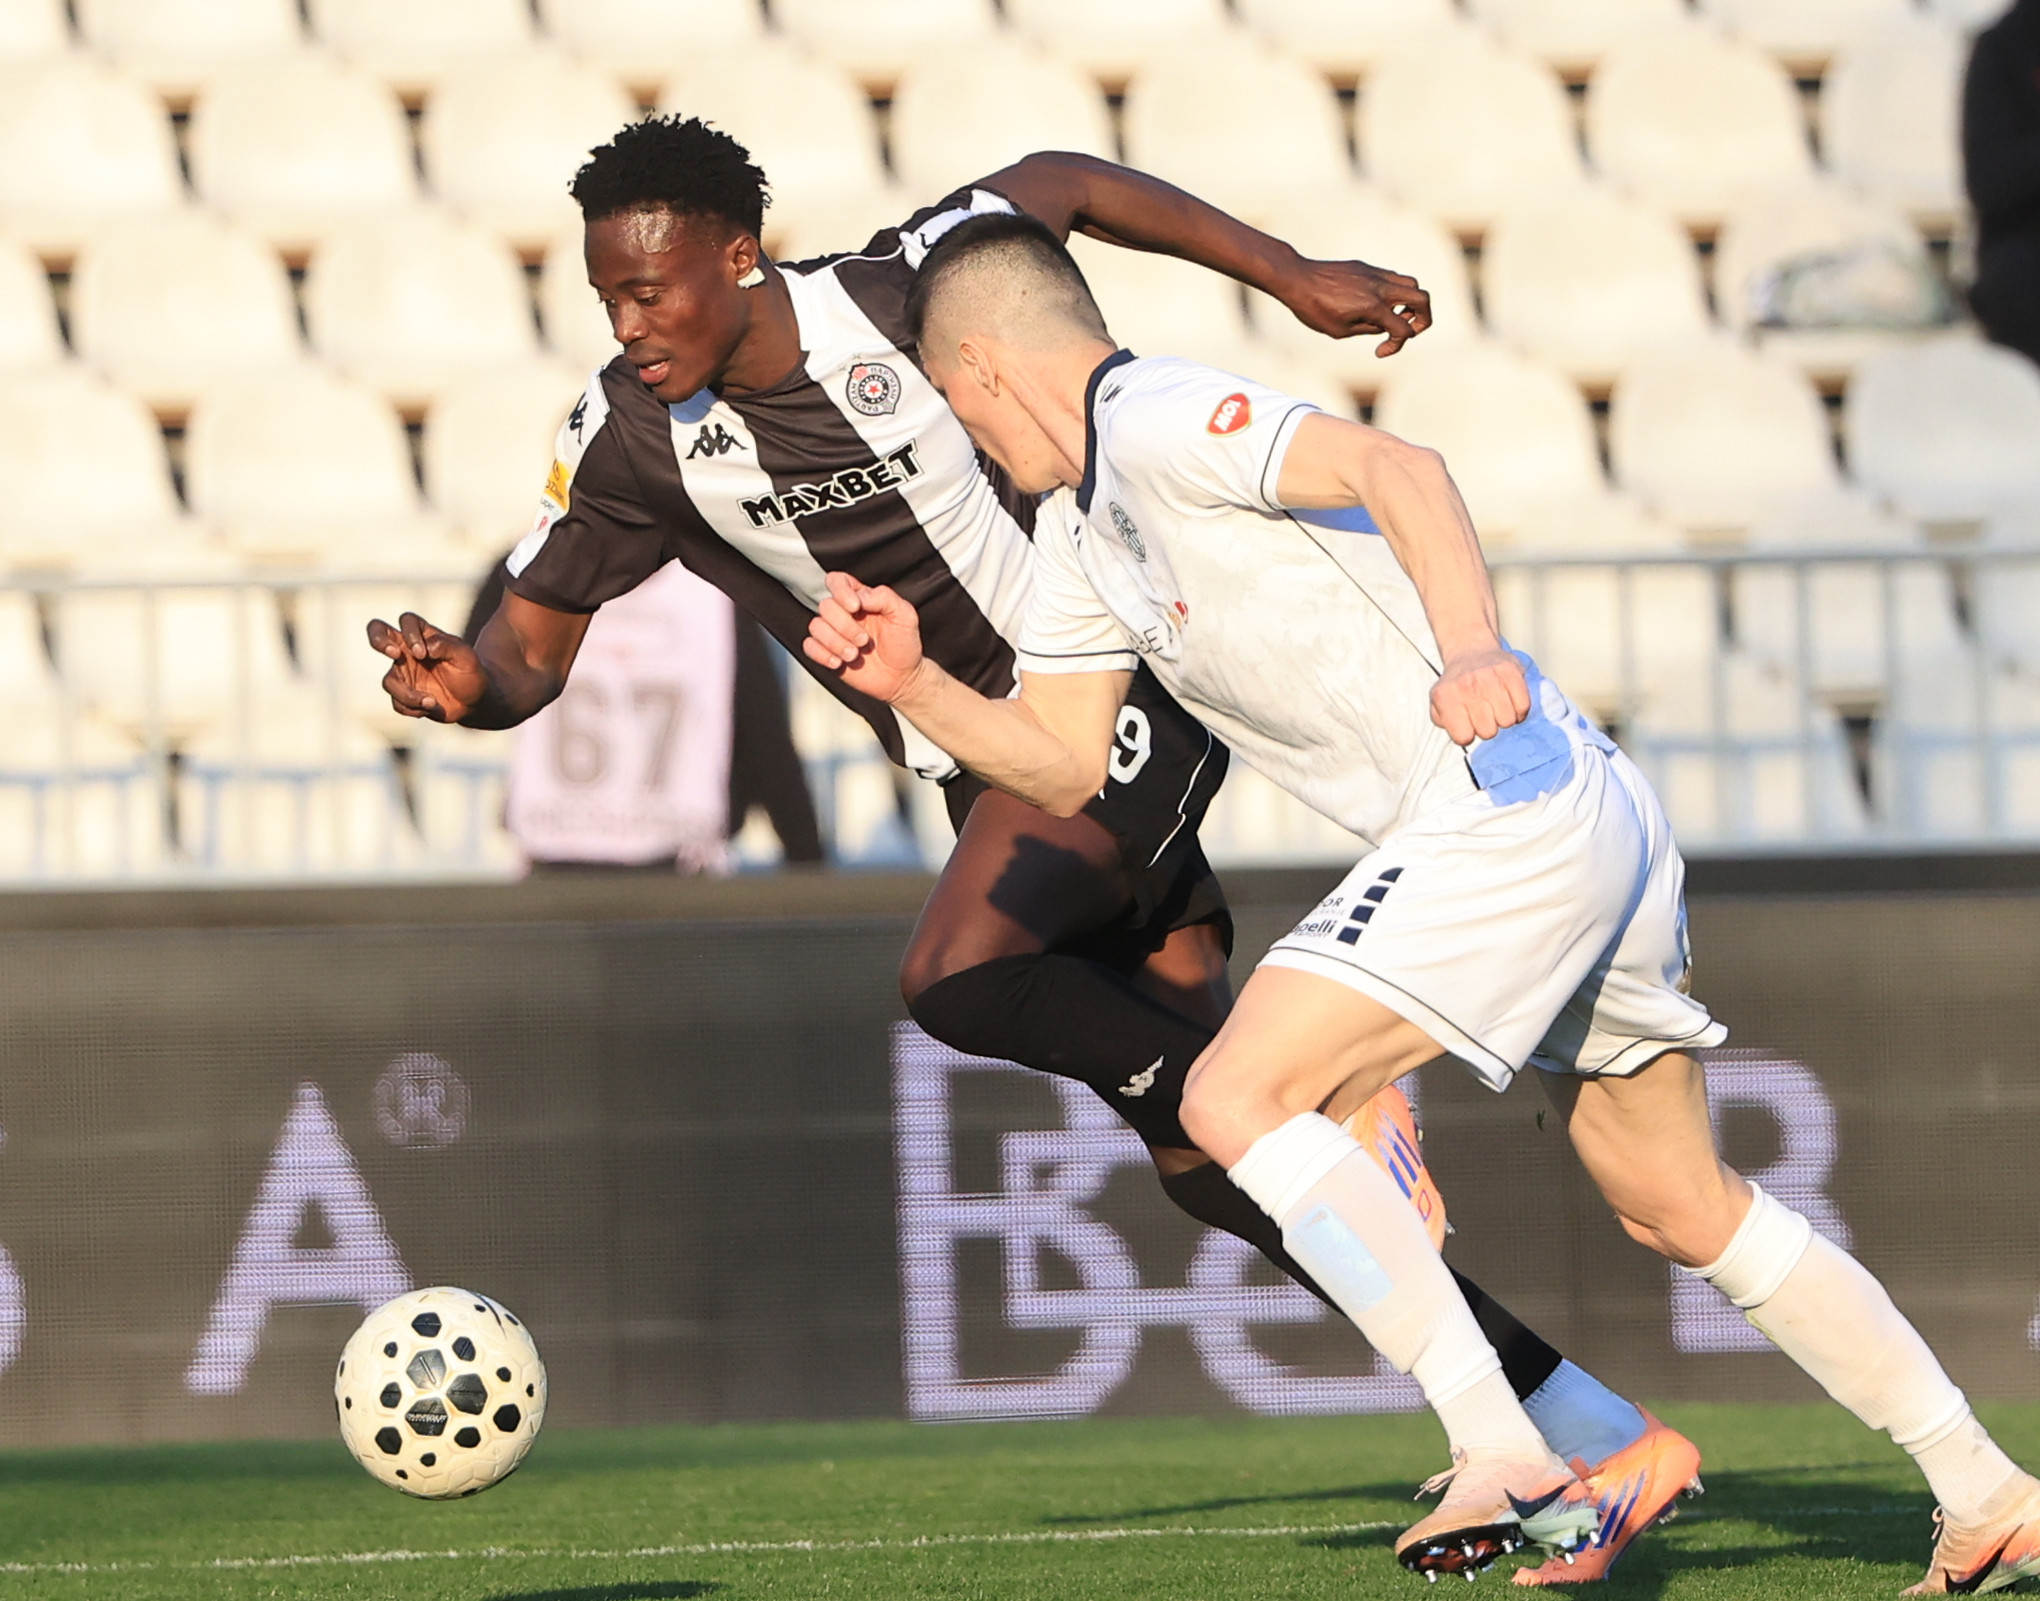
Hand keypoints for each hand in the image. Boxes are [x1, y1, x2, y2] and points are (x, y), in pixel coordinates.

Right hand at [367, 612, 489, 721]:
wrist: (476, 699)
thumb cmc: (470, 671)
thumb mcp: (466, 656)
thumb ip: (447, 646)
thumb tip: (426, 646)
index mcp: (424, 636)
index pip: (407, 621)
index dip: (409, 634)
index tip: (423, 654)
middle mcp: (408, 652)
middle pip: (378, 633)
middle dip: (378, 640)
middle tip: (394, 653)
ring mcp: (404, 674)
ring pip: (389, 681)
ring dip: (407, 694)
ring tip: (431, 702)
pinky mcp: (405, 696)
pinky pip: (397, 703)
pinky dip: (412, 708)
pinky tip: (431, 707)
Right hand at [803, 572, 927, 703]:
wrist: (901, 677)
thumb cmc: (904, 644)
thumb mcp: (905, 615)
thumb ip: (884, 598)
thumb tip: (858, 596)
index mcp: (860, 598)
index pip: (837, 581)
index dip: (840, 591)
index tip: (855, 607)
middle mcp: (843, 613)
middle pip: (825, 606)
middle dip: (845, 626)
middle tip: (864, 641)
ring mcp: (833, 633)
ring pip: (815, 626)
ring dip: (835, 642)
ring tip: (854, 655)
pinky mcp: (826, 652)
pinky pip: (809, 646)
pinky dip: (822, 655)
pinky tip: (839, 663)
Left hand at [1276, 256, 1432, 357]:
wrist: (1297, 279)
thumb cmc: (1313, 309)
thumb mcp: (1341, 330)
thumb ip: (1369, 328)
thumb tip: (1386, 326)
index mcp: (1374, 306)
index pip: (1404, 329)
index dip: (1397, 345)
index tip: (1379, 352)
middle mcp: (1380, 287)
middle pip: (1422, 299)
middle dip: (1423, 320)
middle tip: (1407, 330)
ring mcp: (1375, 274)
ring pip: (1411, 283)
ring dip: (1411, 303)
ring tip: (1393, 316)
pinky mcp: (1367, 268)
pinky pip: (1392, 278)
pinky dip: (1394, 293)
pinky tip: (1376, 305)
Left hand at [1431, 647, 1529, 745]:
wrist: (1471, 651)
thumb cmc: (1456, 684)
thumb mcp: (1437, 703)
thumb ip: (1443, 722)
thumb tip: (1461, 734)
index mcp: (1446, 697)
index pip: (1463, 737)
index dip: (1467, 735)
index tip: (1468, 725)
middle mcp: (1468, 686)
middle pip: (1488, 732)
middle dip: (1487, 727)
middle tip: (1484, 713)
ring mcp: (1490, 678)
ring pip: (1507, 721)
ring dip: (1503, 718)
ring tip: (1496, 706)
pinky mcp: (1511, 673)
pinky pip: (1523, 706)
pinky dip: (1519, 710)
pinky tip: (1510, 702)